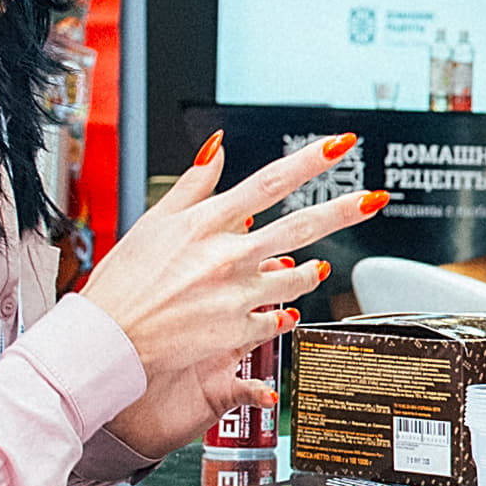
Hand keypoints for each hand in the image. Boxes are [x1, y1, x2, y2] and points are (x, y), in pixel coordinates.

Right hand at [79, 135, 384, 452]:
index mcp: (206, 223)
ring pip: (298, 276)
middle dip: (345, 210)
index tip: (341, 145)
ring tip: (312, 269)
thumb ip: (194, 184)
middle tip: (376, 198)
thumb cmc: (125, 282)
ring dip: (310, 271)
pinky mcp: (239, 330)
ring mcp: (237, 295)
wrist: (110, 340)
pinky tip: (282, 307)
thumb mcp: (154, 221)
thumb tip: (219, 145)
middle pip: (301, 226)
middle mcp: (227, 256)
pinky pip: (280, 317)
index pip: (269, 183)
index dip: (309, 162)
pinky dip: (286, 310)